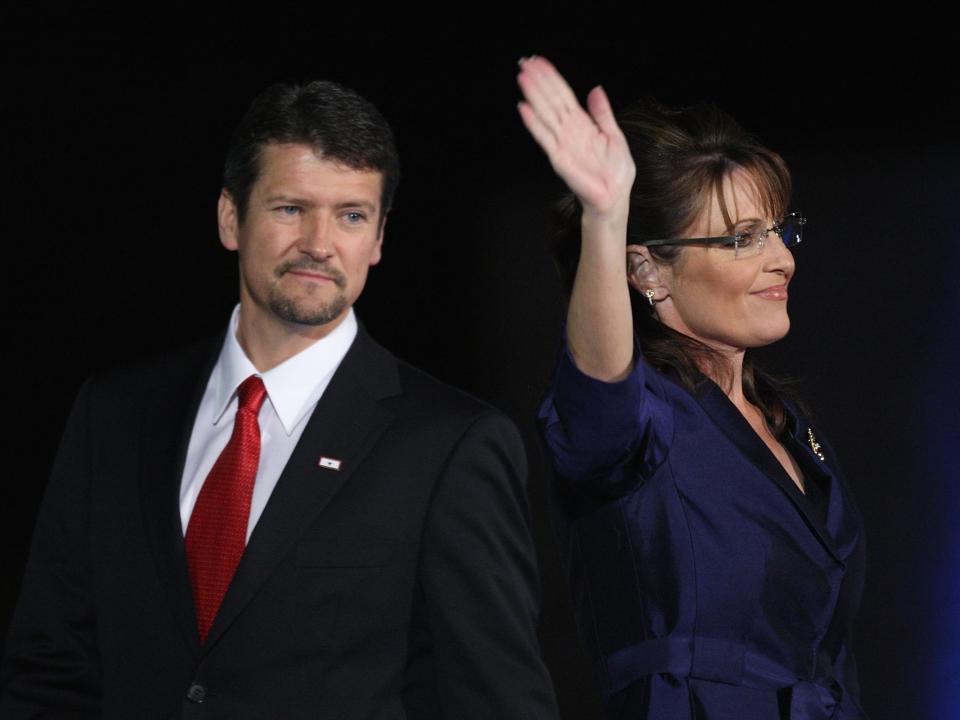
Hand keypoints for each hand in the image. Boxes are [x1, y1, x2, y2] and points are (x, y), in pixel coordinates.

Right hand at [517, 56, 634, 219]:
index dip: (552, 78)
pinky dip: (534, 124)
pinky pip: (545, 139)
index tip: (539, 62)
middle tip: (525, 63)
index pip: (563, 96)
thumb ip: (602, 114)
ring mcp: (562, 144)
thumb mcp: (614, 136)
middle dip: (539, 81)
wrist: (615, 197)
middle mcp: (569, 132)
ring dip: (534, 96)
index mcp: (582, 125)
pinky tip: (524, 109)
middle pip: (551, 101)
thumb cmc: (615, 172)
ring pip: (546, 114)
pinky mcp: (560, 159)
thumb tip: (595, 90)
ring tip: (522, 77)